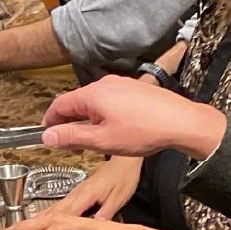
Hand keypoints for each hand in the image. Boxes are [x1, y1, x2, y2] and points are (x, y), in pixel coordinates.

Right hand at [41, 75, 226, 159]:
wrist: (183, 123)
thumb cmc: (145, 131)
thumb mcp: (102, 141)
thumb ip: (71, 137)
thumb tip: (48, 136)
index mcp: (92, 95)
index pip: (58, 105)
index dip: (50, 122)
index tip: (48, 135)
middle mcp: (104, 84)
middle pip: (75, 102)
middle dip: (70, 124)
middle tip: (73, 145)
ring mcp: (120, 84)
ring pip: (93, 101)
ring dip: (87, 119)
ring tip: (95, 140)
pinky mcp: (133, 89)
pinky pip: (109, 99)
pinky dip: (103, 113)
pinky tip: (114, 129)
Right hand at [49, 156, 141, 219]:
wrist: (123, 163)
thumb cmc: (123, 179)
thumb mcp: (119, 198)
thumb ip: (106, 212)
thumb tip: (93, 228)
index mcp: (86, 195)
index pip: (67, 213)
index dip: (54, 225)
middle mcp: (76, 193)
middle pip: (56, 210)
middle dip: (42, 223)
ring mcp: (75, 192)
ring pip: (56, 207)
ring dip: (42, 218)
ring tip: (28, 229)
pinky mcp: (77, 193)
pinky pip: (60, 204)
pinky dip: (49, 212)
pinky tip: (40, 218)